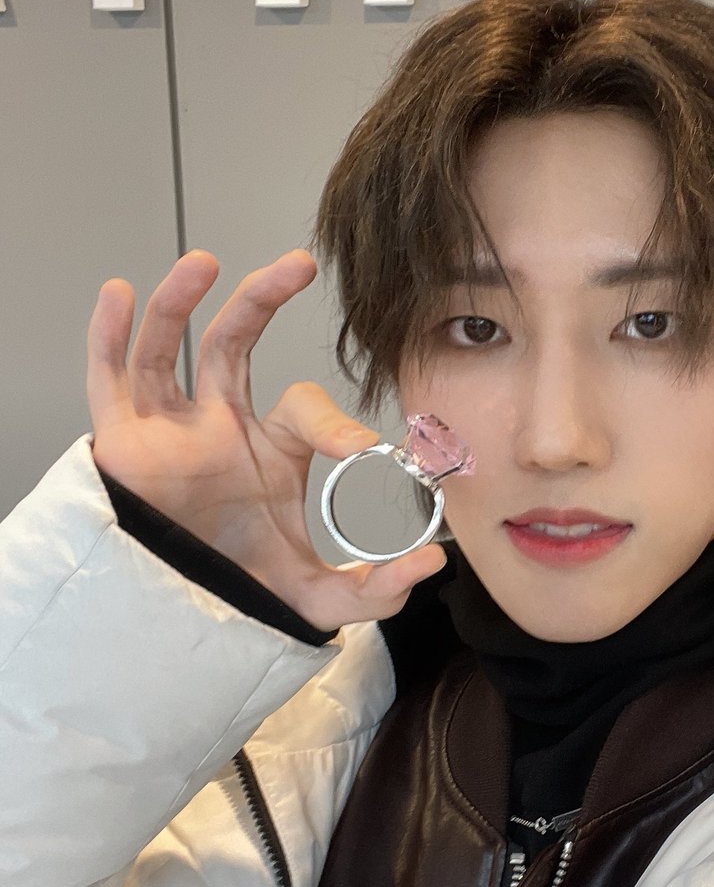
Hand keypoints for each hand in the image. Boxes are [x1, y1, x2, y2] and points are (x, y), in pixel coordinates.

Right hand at [87, 249, 444, 630]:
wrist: (181, 623)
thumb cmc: (244, 594)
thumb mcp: (319, 596)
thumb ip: (377, 587)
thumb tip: (432, 565)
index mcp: (269, 450)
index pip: (303, 409)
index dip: (334, 424)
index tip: (361, 451)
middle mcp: (217, 427)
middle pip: (234, 344)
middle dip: (261, 300)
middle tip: (297, 264)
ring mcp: (168, 430)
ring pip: (169, 348)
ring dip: (180, 301)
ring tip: (202, 263)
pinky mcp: (121, 445)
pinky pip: (108, 380)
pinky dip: (107, 336)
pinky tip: (117, 295)